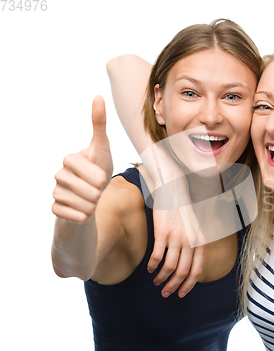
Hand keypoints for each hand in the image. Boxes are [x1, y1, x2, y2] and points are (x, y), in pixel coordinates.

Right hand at [52, 96, 112, 222]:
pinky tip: (83, 210)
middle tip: (97, 189)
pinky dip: (85, 216)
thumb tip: (98, 96)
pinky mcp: (55, 209)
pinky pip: (76, 216)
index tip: (100, 177)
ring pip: (85, 205)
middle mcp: (58, 175)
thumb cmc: (99, 169)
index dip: (99, 176)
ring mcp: (55, 192)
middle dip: (100, 192)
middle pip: (90, 190)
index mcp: (69, 159)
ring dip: (94, 204)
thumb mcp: (103, 149)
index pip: (90, 172)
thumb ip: (99, 124)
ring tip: (92, 198)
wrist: (92, 198)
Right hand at [149, 187, 205, 298]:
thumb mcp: (195, 228)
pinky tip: (149, 268)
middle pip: (183, 272)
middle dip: (173, 286)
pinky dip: (153, 265)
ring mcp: (176, 237)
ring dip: (162, 278)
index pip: (197, 270)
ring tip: (156, 282)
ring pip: (169, 267)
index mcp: (200, 242)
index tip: (181, 293)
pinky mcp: (163, 232)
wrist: (174, 191)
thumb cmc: (183, 211)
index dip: (189, 285)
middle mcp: (190, 241)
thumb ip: (194, 245)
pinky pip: (157, 256)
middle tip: (165, 293)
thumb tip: (188, 266)